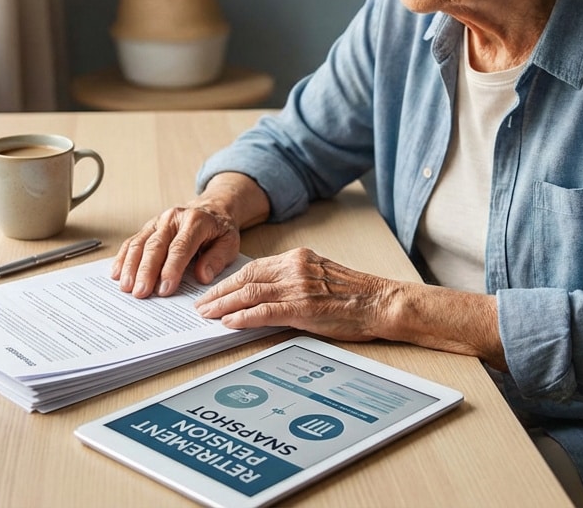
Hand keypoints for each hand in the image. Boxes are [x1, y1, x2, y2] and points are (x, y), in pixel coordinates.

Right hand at [112, 204, 239, 297]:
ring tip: (126, 287)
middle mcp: (173, 219)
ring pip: (139, 243)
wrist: (212, 209)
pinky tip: (117, 273)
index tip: (165, 289)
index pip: (180, 247)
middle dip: (146, 271)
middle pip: (155, 246)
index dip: (171, 269)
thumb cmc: (219, 230)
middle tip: (141, 293)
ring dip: (131, 266)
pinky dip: (123, 258)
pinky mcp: (148, 228)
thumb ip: (217, 259)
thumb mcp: (229, 243)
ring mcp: (158, 222)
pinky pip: (132, 242)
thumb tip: (202, 276)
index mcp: (196, 221)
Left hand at [194, 248, 396, 342]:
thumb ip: (294, 281)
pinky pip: (265, 312)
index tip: (214, 291)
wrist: (381, 302)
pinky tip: (229, 323)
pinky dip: (243, 317)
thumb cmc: (356, 295)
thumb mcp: (321, 277)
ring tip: (207, 315)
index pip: (253, 267)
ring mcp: (298, 287)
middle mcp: (295, 268)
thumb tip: (265, 296)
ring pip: (250, 293)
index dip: (229, 280)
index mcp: (298, 258)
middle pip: (246, 278)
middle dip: (219, 293)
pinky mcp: (303, 308)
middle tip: (201, 305)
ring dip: (224, 305)